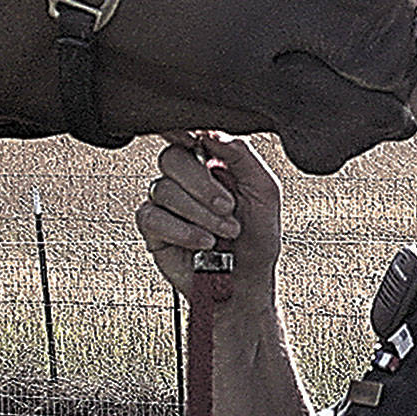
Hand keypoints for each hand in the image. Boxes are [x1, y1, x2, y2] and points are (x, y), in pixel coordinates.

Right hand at [135, 130, 282, 311]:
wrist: (247, 282)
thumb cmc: (257, 238)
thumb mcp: (264, 190)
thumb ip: (241, 155)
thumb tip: (213, 132)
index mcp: (211, 161)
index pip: (189, 135)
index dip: (186, 133)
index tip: (197, 143)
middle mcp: (185, 179)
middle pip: (171, 158)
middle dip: (202, 185)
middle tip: (228, 208)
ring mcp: (166, 202)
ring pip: (163, 189)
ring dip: (199, 214)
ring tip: (223, 233)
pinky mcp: (153, 228)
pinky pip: (152, 217)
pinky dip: (182, 230)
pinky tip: (202, 242)